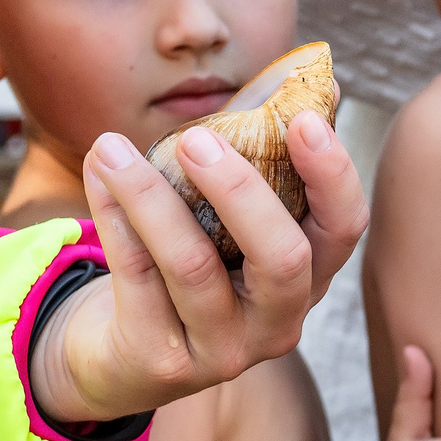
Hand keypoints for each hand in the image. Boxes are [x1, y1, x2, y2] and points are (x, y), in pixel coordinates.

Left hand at [39, 111, 367, 421]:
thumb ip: (268, 159)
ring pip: (192, 267)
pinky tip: (97, 175)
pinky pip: (137, 277)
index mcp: (309, 277)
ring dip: (148, 197)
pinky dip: (114, 217)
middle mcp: (278, 321)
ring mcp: (223, 348)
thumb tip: (320, 82)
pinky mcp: (164, 358)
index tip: (302, 119)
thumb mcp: (232, 220)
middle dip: (239, 192)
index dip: (332, 174)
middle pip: (282, 258)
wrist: (125, 356)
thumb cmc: (192, 265)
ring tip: (110, 147)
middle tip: (193, 140)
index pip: (344, 228)